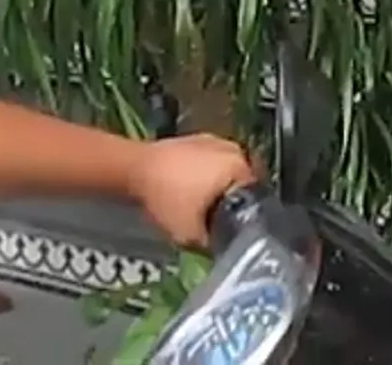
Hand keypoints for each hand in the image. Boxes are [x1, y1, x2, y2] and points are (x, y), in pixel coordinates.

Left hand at [125, 134, 257, 248]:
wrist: (133, 169)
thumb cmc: (167, 198)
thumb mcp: (191, 235)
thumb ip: (213, 246)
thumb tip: (224, 253)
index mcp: (240, 167)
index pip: (258, 198)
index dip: (247, 218)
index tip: (235, 232)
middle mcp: (234, 150)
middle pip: (243, 184)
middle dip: (233, 202)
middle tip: (218, 222)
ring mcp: (215, 141)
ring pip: (227, 173)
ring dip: (219, 188)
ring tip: (203, 208)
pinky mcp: (197, 139)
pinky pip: (211, 163)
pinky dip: (206, 177)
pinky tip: (191, 192)